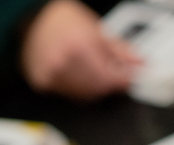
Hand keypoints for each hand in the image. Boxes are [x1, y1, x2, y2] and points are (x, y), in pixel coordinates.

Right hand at [20, 0, 141, 100]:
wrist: (34, 20)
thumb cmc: (62, 20)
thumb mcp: (96, 29)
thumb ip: (119, 50)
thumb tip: (139, 63)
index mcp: (80, 45)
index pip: (109, 77)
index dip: (123, 81)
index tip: (131, 79)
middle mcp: (64, 61)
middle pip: (98, 89)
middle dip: (109, 84)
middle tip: (113, 74)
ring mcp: (51, 74)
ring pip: (84, 95)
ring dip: (95, 88)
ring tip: (92, 70)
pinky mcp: (42, 83)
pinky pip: (68, 95)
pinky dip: (78, 88)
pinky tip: (76, 74)